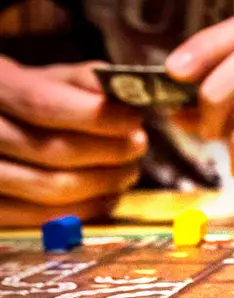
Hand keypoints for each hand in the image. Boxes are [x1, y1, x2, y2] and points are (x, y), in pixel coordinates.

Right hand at [0, 58, 145, 226]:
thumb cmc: (30, 101)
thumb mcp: (52, 79)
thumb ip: (86, 81)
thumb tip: (128, 93)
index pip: (42, 104)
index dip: (95, 116)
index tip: (134, 120)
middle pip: (52, 150)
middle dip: (108, 151)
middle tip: (138, 145)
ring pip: (51, 187)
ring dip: (104, 182)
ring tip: (128, 170)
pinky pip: (45, 218)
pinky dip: (86, 209)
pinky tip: (109, 197)